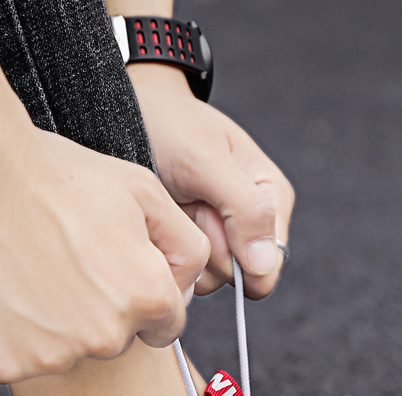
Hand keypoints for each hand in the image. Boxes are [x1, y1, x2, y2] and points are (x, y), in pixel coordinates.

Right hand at [0, 32, 208, 383]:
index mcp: (146, 299)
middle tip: (68, 264)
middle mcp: (104, 338)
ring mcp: (50, 356)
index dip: (145, 296)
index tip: (117, 274)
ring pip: (68, 353)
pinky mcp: (0, 363)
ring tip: (31, 272)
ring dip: (57, 325)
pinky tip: (3, 290)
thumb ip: (187, 246)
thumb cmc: (54, 177)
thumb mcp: (146, 193)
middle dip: (103, 311)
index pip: (166, 326)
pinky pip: (18, 359)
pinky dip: (12, 335)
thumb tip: (187, 288)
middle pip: (117, 340)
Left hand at [129, 64, 294, 299]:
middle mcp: (251, 222)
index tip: (210, 220)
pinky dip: (171, 251)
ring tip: (175, 207)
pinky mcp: (193, 242)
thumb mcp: (207, 161)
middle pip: (239, 274)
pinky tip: (165, 219)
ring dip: (187, 248)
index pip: (269, 263)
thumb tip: (266, 265)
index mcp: (270, 199)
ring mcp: (220, 235)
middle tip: (189, 205)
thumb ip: (245, 210)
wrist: (131, 111)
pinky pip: (189, 272)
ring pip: (212, 278)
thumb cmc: (171, 125)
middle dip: (208, 248)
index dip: (237, 255)